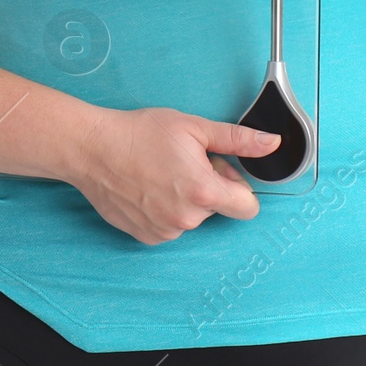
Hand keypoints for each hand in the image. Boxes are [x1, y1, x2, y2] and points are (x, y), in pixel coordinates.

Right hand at [69, 106, 281, 244]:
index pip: (248, 207)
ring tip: (160, 173)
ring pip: (192, 217)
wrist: (93, 149)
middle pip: (218, 208)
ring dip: (185, 199)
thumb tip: (272, 143)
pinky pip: (170, 226)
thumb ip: (238, 140)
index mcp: (204, 192)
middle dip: (208, 187)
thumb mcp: (194, 128)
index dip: (238, 186)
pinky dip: (165, 210)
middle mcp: (187, 219)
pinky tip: (148, 188)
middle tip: (182, 163)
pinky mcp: (146, 237)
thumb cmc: (140, 133)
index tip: (220, 169)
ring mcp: (165, 232)